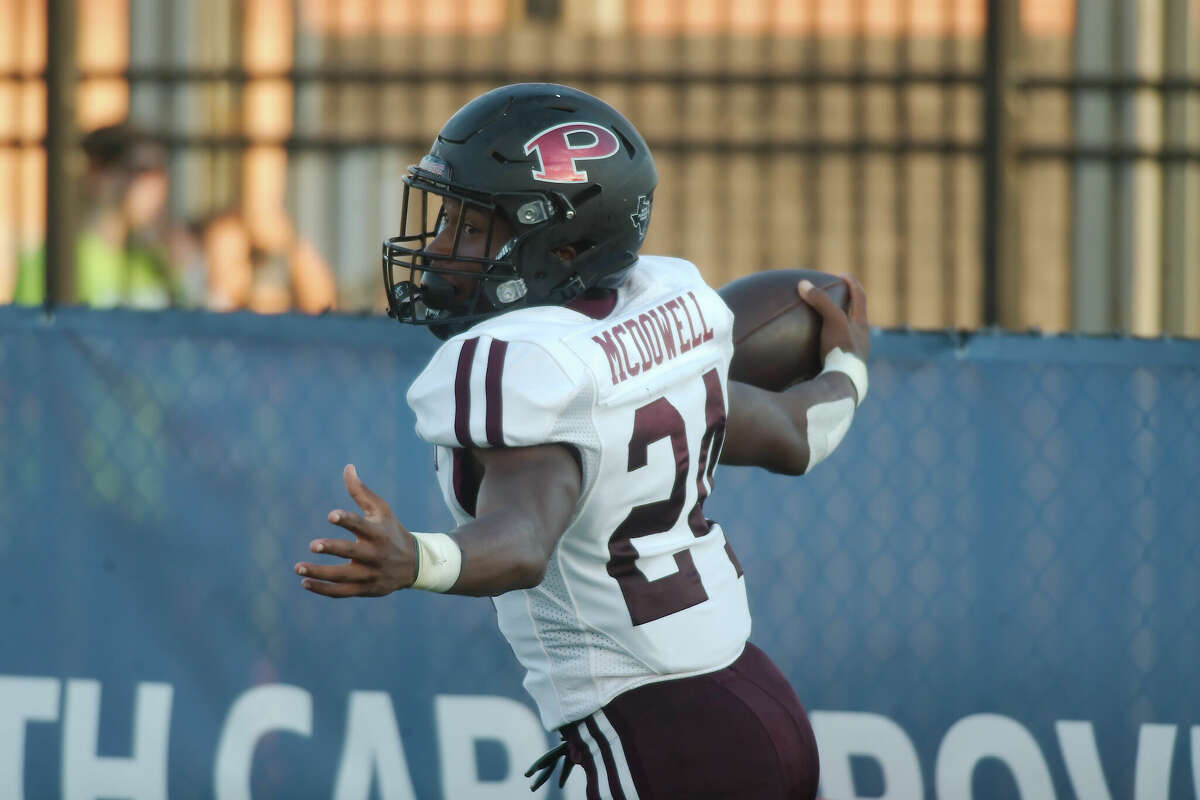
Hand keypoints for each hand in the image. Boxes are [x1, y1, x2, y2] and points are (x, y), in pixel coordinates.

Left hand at [295, 464, 416, 597]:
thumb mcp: (381, 510)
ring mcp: (370, 574)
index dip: (346, 520)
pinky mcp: (365, 588)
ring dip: (320, 573)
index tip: (331, 515)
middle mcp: (374, 554)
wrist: (414, 564)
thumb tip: (347, 467)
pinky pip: (342, 592)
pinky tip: (305, 583)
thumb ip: (361, 491)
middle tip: (313, 545)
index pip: (361, 525)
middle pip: (352, 552)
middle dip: (333, 549)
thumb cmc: (391, 530)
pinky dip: (323, 589)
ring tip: (298, 568)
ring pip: (343, 576)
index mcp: (377, 532)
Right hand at [798, 274, 869, 363]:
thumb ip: (820, 301)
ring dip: (835, 328)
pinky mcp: (840, 371)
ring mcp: (851, 358)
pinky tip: (810, 351)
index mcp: (861, 327)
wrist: (841, 387)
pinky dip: (824, 347)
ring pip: (845, 337)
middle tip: (833, 297)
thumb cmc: (841, 351)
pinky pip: (833, 353)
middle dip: (846, 306)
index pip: (860, 298)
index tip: (842, 276)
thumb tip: (803, 284)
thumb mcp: (833, 321)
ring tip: (820, 323)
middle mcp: (860, 341)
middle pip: (855, 317)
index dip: (852, 285)